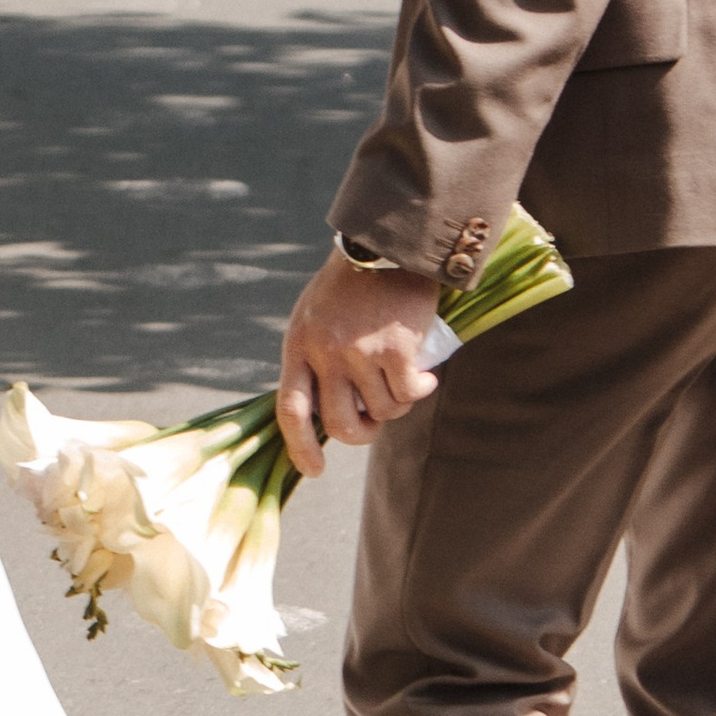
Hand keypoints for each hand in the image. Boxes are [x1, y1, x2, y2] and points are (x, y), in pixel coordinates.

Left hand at [278, 250, 442, 475]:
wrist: (388, 245)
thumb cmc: (350, 286)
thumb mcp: (313, 317)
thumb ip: (314, 359)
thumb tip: (325, 415)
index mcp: (298, 345)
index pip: (290, 409)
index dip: (301, 447)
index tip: (314, 470)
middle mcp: (325, 352)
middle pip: (340, 424)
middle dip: (363, 433)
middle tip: (376, 420)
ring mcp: (360, 352)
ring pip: (383, 411)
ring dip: (397, 404)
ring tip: (402, 379)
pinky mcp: (396, 348)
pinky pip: (409, 394)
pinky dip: (421, 390)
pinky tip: (425, 376)